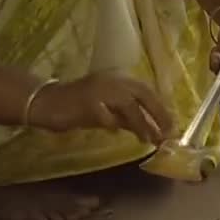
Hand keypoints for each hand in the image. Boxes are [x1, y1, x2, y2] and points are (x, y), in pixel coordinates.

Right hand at [30, 72, 173, 143]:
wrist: (47, 102)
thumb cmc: (80, 108)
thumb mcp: (110, 112)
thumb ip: (130, 119)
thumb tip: (155, 132)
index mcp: (119, 79)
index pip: (147, 92)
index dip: (161, 109)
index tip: (172, 126)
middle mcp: (112, 81)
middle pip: (143, 95)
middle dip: (158, 115)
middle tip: (167, 134)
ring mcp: (100, 90)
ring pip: (129, 106)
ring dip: (141, 125)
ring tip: (149, 140)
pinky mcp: (87, 104)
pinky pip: (107, 117)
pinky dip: (114, 126)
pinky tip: (115, 133)